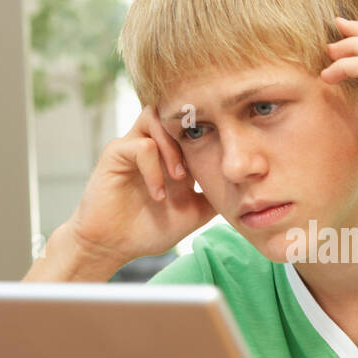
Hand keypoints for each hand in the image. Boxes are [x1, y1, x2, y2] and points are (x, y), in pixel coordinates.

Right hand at [64, 105, 215, 265]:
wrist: (113, 246)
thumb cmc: (148, 230)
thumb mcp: (192, 214)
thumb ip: (213, 197)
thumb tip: (243, 191)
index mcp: (172, 154)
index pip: (193, 125)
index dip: (211, 133)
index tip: (226, 156)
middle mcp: (153, 144)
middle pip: (173, 111)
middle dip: (192, 132)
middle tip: (202, 165)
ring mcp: (133, 145)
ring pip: (154, 116)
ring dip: (172, 145)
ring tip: (180, 178)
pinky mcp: (116, 153)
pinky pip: (141, 145)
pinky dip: (154, 168)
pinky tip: (158, 193)